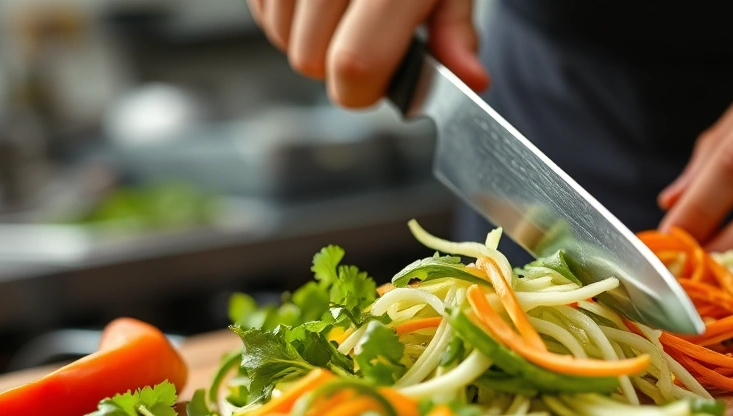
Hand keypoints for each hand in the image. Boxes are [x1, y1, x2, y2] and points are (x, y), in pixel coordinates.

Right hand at [246, 0, 488, 107]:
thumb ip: (455, 33)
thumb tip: (471, 79)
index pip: (354, 64)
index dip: (363, 90)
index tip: (380, 79)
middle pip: (309, 60)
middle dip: (335, 64)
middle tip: (362, 33)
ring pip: (279, 38)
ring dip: (307, 37)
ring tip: (340, 8)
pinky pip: (261, 12)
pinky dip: (286, 13)